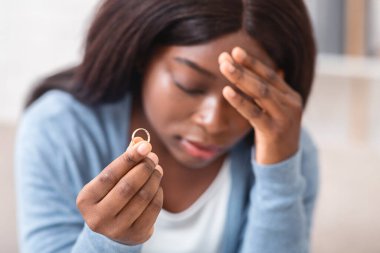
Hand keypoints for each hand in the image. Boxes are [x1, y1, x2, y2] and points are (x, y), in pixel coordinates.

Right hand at [76, 137, 162, 244]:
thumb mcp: (111, 180)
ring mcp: (116, 229)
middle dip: (144, 168)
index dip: (129, 159)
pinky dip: (158, 193)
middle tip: (153, 157)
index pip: (110, 175)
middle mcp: (97, 218)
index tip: (145, 145)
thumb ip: (124, 160)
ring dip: (154, 178)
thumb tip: (140, 142)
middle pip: (127, 186)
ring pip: (143, 197)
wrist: (115, 228)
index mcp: (86, 200)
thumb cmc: (112, 195)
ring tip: (157, 169)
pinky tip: (157, 186)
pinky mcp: (135, 235)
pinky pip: (153, 208)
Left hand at [219, 47, 302, 163]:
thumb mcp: (272, 112)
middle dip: (242, 67)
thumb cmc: (273, 135)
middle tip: (224, 56)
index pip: (270, 74)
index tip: (235, 51)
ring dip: (240, 78)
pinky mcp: (274, 132)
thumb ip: (265, 94)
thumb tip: (247, 74)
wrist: (283, 164)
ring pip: (260, 93)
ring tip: (223, 66)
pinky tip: (227, 91)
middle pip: (264, 81)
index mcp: (291, 97)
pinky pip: (254, 113)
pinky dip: (240, 101)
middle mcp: (291, 104)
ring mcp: (284, 118)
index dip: (252, 62)